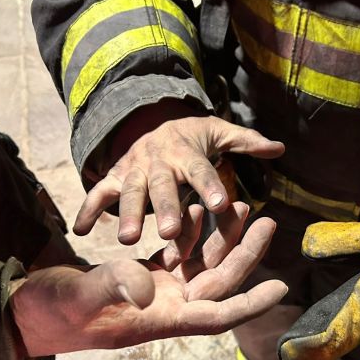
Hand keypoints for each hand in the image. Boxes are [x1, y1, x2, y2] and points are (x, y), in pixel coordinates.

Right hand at [12, 202, 286, 355]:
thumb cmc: (50, 311)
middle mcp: (165, 308)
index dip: (250, 302)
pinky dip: (190, 235)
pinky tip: (197, 211)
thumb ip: (113, 286)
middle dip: (244, 253)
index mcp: (158, 319)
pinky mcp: (142, 279)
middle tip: (268, 222)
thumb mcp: (79, 297)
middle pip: (217, 281)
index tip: (281, 286)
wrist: (25, 311)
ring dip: (221, 238)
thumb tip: (147, 285)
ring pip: (201, 265)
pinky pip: (178, 256)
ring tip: (239, 206)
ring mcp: (155, 293)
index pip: (217, 316)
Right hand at [74, 102, 283, 243]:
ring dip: (128, 215)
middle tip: (171, 233)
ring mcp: (133, 169)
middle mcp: (159, 161)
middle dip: (166, 209)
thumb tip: (279, 146)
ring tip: (128, 240)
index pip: (202, 171)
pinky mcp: (114, 177)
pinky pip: (99, 194)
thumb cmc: (192, 136)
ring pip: (130, 192)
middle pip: (163, 186)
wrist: (151, 119)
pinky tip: (79, 230)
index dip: (211, 186)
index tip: (223, 205)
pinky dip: (88, 209)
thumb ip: (247, 142)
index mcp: (187, 153)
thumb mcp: (219, 131)